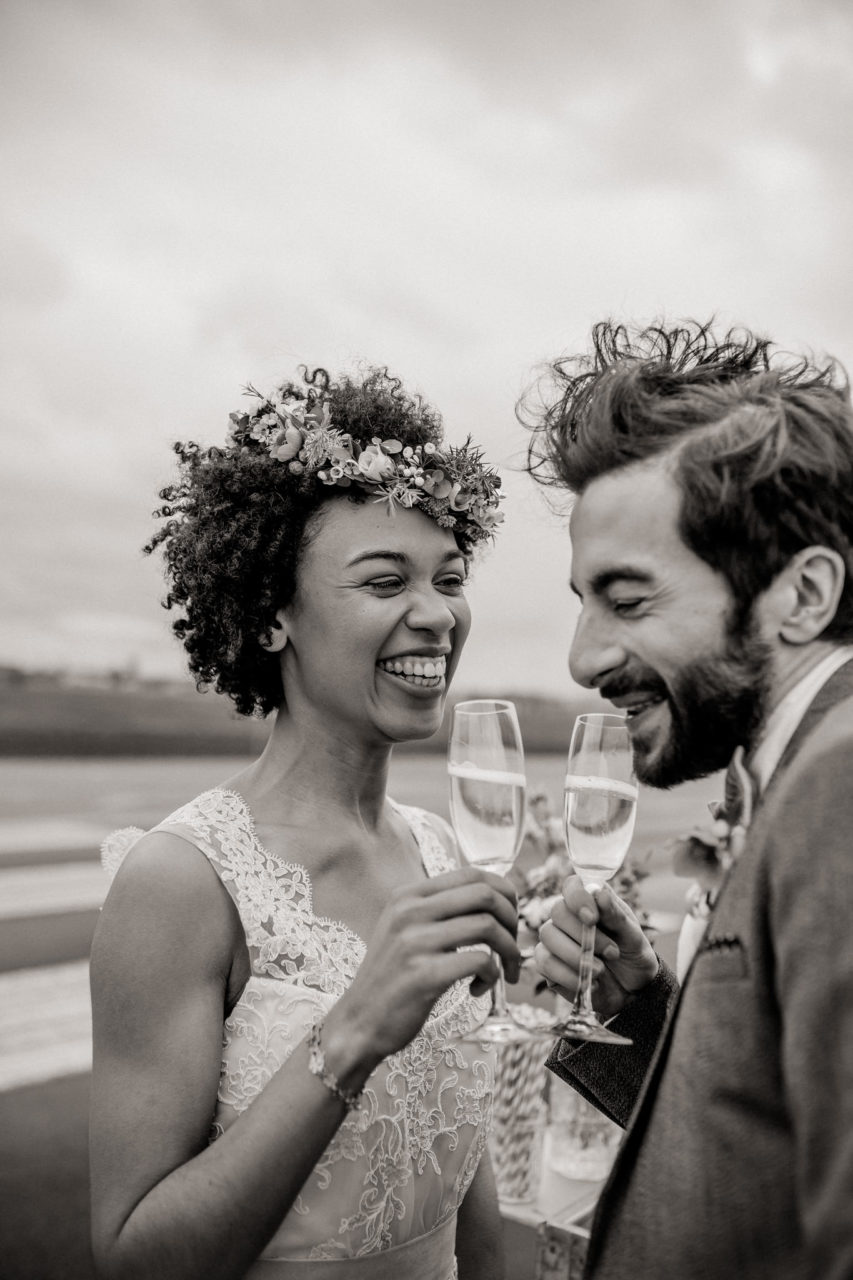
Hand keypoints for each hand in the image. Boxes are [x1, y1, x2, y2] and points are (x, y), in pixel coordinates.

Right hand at [330, 867, 519, 1067]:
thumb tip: (491, 898)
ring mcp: (415, 942)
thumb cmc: (392, 978)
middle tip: (512, 946)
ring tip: (504, 971)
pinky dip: (492, 976)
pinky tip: (478, 989)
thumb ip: (437, 910)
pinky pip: (480, 961)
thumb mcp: (404, 930)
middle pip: (485, 894)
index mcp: (408, 896)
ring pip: (488, 927)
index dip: (503, 892)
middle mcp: (409, 911)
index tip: (510, 918)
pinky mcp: (424, 975)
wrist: (359, 1022)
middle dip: (512, 919)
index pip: (472, 873)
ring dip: (509, 951)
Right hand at [533, 874, 657, 1020]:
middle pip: (557, 911)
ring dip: (575, 956)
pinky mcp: (548, 965)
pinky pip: (544, 963)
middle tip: (611, 952)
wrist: (632, 990)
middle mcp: (568, 917)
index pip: (572, 886)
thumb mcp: (633, 936)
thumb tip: (600, 893)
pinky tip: (589, 983)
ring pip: (548, 936)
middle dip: (583, 934)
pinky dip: (568, 975)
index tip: (592, 918)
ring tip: (600, 970)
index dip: (578, 898)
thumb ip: (615, 915)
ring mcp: (554, 940)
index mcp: (590, 902)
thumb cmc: (632, 955)